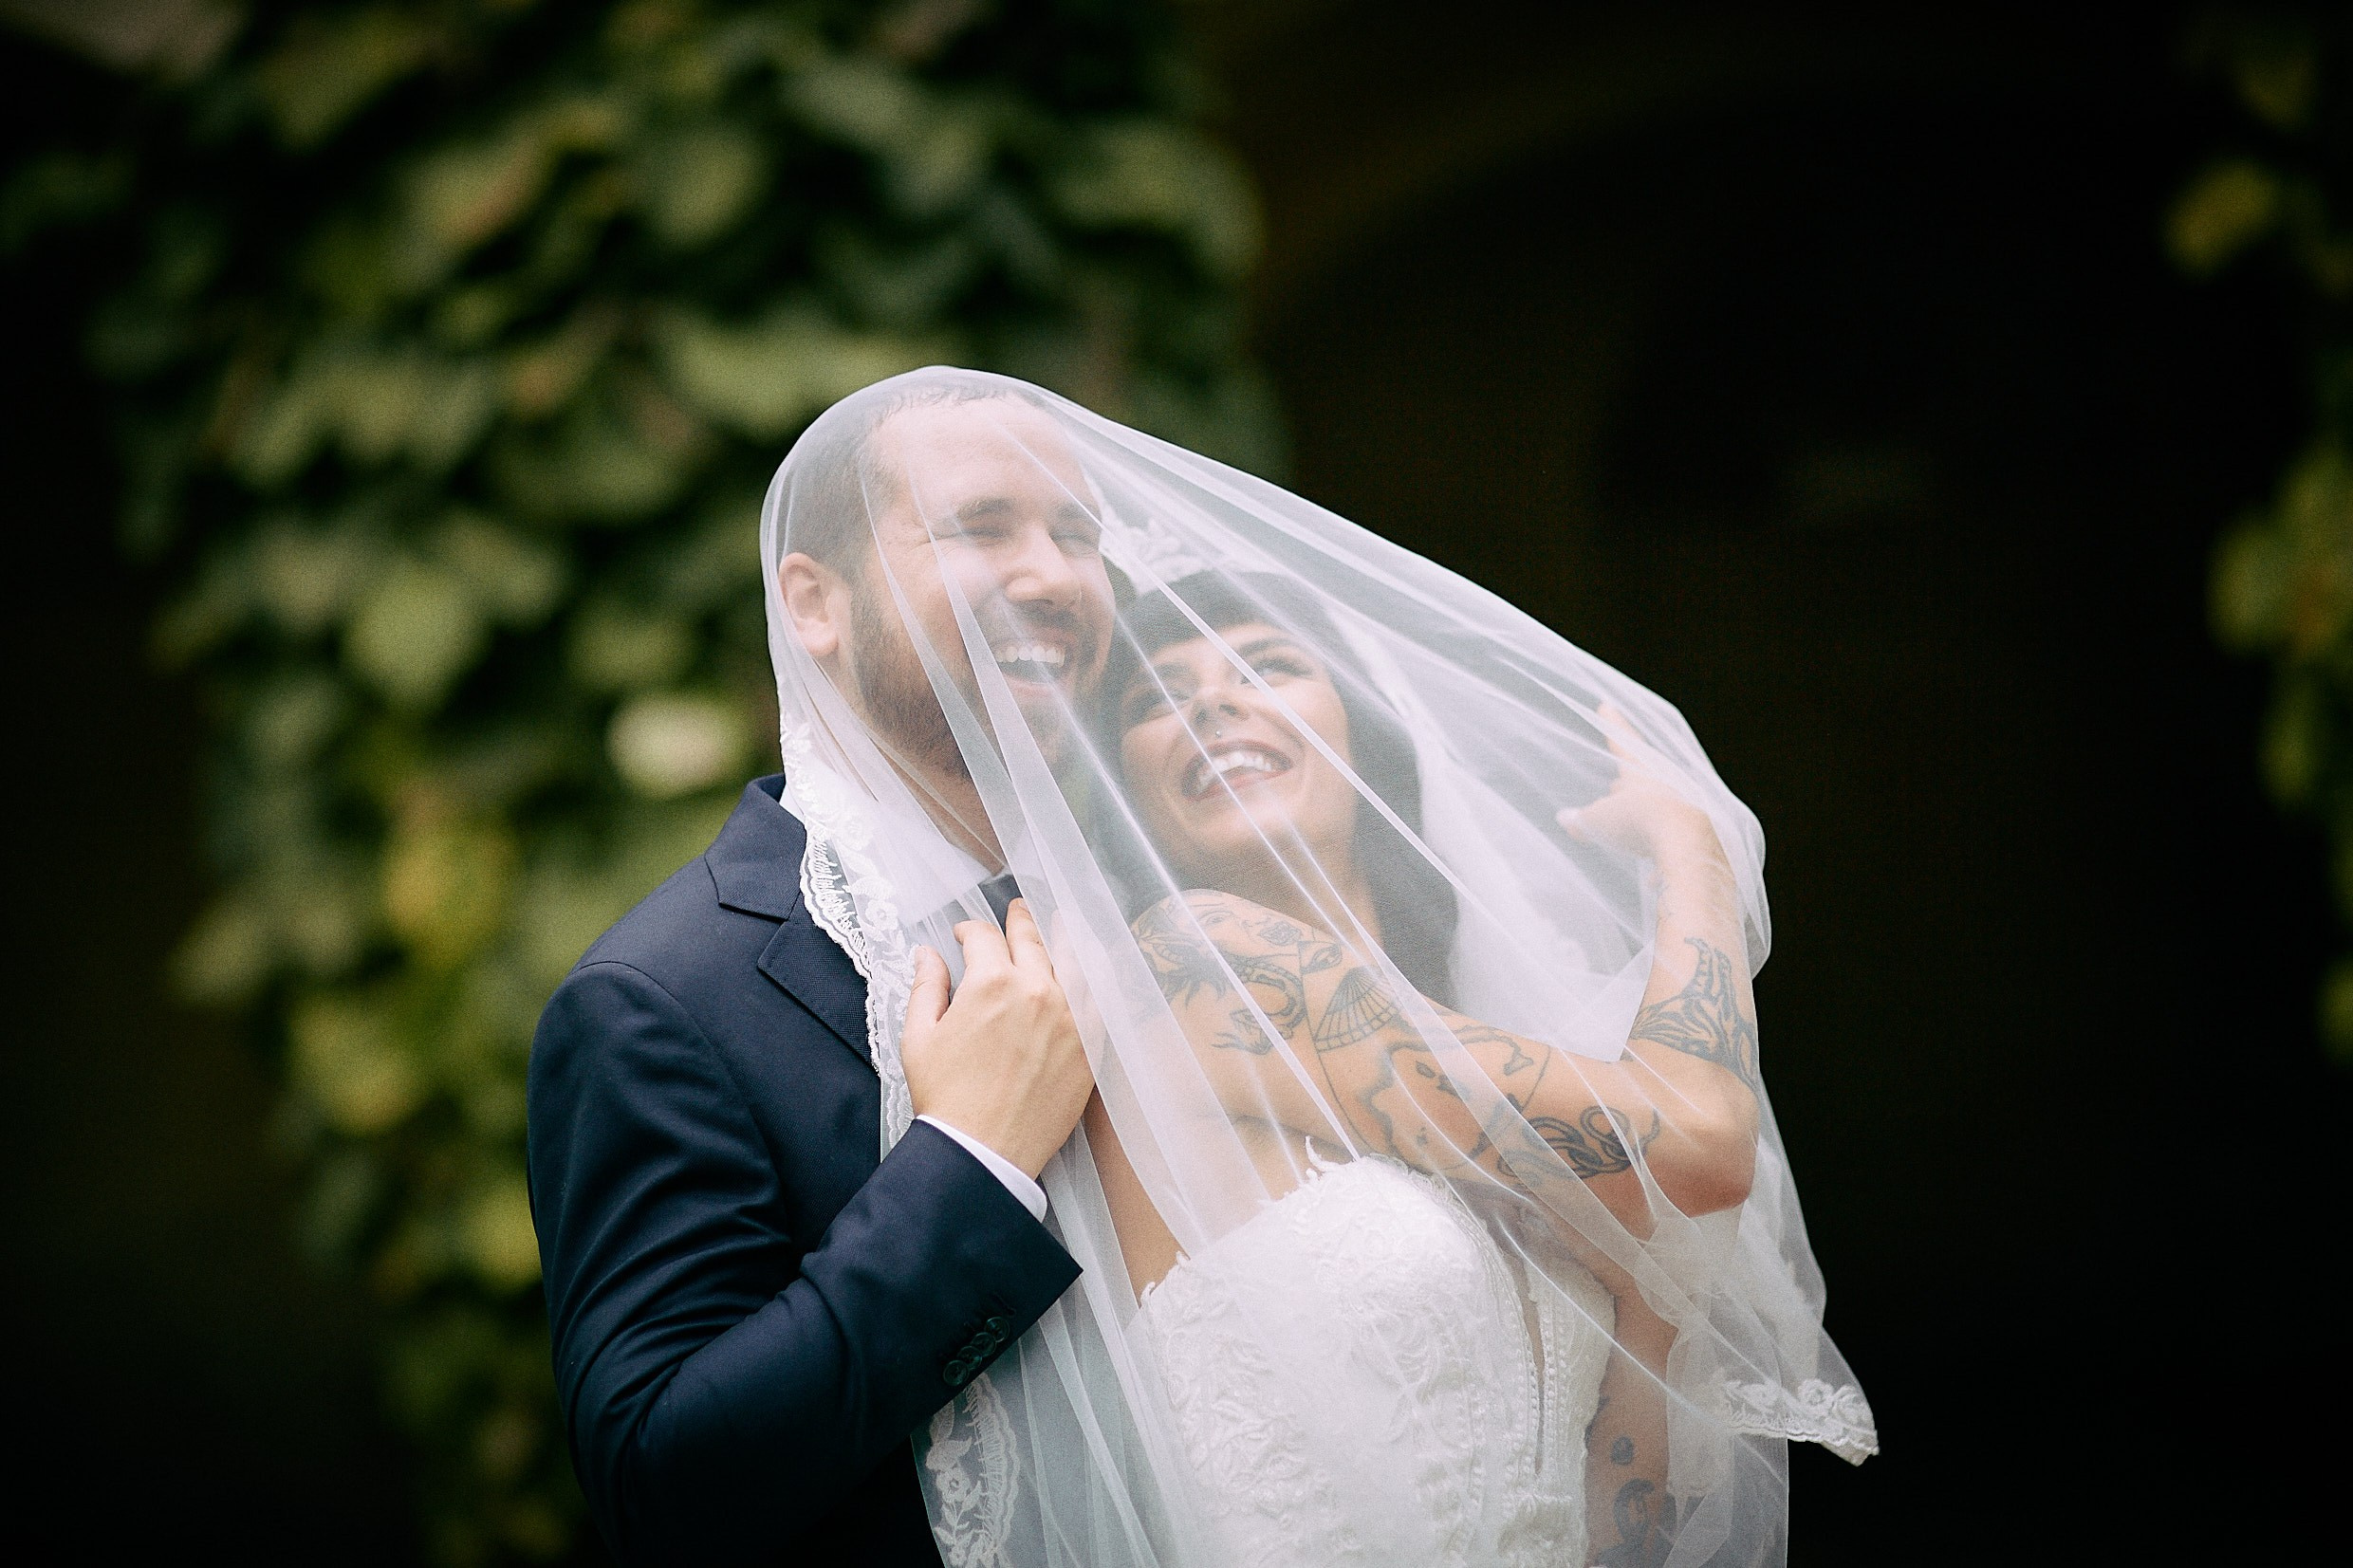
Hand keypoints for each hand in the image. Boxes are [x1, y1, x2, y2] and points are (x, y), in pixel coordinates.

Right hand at [901, 899, 1094, 1179]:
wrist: (982, 1152)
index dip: (969, 930)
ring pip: (1073, 961)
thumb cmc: (946, 1099)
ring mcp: (1071, 1017)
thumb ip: (927, 986)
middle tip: (1019, 910)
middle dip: (1020, 921)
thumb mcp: (919, 1036)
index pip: (984, 937)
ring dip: (1063, 938)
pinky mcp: (1090, 1046)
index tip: (963, 936)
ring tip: (1062, 925)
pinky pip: (1100, 1000)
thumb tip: (927, 954)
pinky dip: (1095, 978)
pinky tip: (1092, 970)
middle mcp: (1037, 990)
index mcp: (991, 982)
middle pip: (1032, 939)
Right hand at [1556, 703, 1718, 864]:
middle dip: (1627, 788)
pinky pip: (1676, 841)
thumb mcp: (1600, 822)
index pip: (1622, 742)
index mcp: (1642, 772)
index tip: (1606, 706)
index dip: (1613, 725)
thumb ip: (1582, 821)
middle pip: (1643, 780)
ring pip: (1660, 810)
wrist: (1691, 848)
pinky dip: (1662, 855)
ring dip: (1645, 824)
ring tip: (1632, 839)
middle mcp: (1668, 784)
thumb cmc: (1641, 824)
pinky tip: (1654, 877)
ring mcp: (1687, 807)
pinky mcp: (1702, 835)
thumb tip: (1566, 819)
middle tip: (1614, 790)